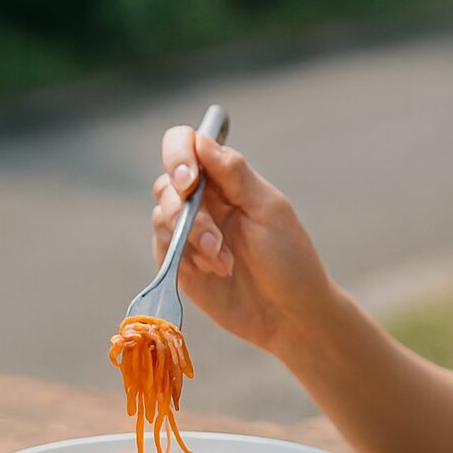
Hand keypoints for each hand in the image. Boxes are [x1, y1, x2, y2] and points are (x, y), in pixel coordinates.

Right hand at [152, 126, 331, 354]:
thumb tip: (200, 138)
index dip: (178, 155)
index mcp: (227, 179)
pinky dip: (184, 257)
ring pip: (162, 215)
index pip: (185, 145)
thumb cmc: (290, 259)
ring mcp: (188, 232)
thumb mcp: (268, 210)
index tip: (189, 181)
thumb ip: (234, 173)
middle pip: (167, 183)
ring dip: (191, 237)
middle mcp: (204, 201)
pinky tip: (216, 271)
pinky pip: (162, 248)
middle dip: (186, 211)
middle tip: (214, 240)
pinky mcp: (178, 263)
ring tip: (224, 261)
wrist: (291, 314)